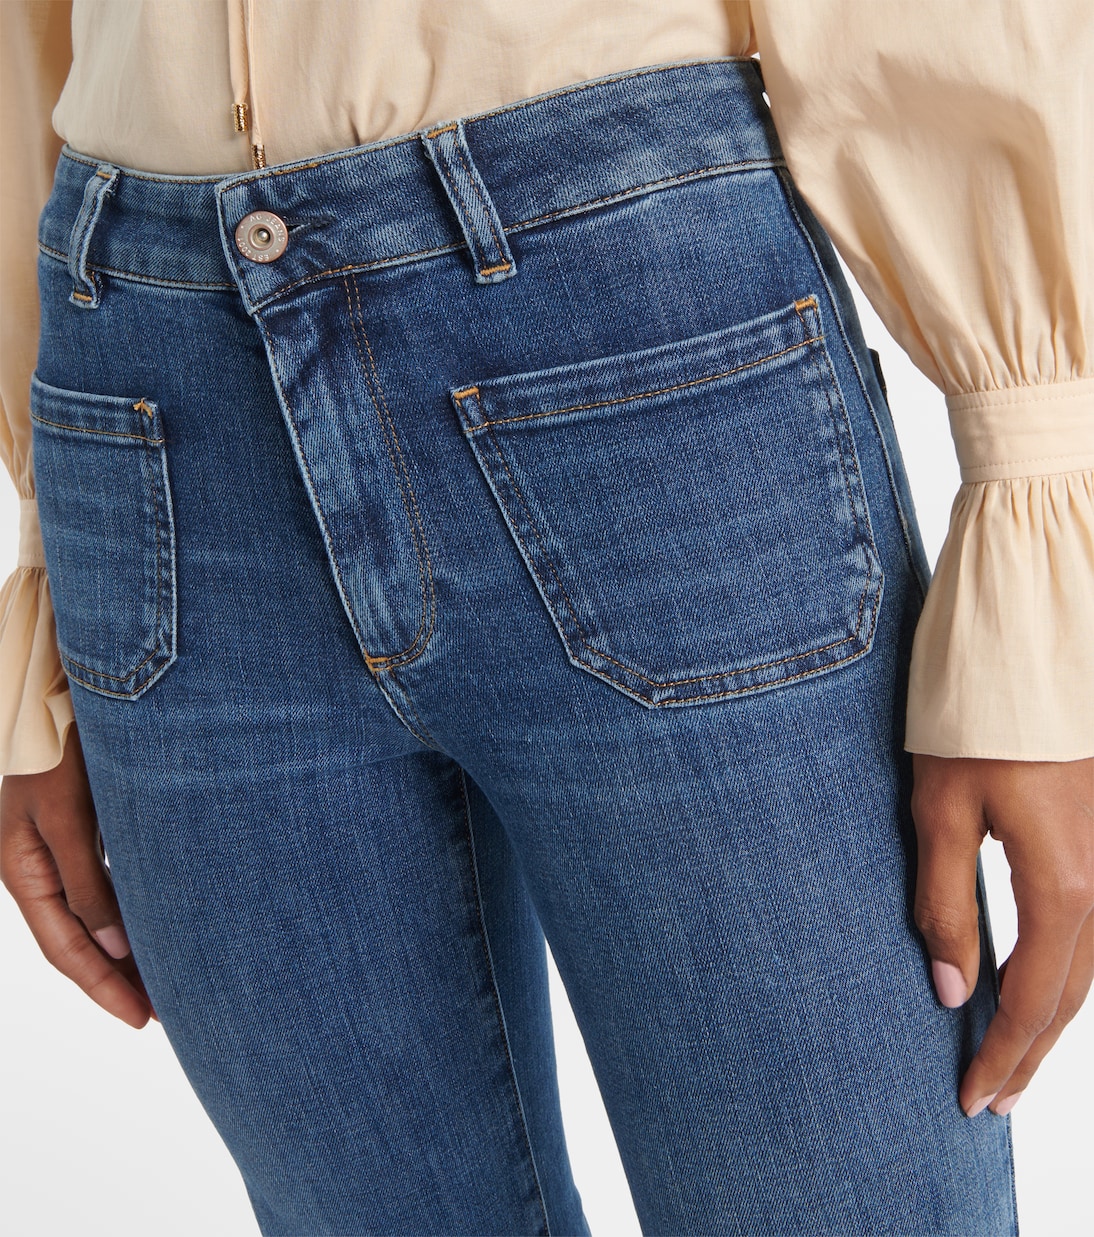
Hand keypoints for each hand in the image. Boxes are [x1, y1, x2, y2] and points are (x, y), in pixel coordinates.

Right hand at [1, 723, 154, 1027]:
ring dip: (125, 949)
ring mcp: (56, 850)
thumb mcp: (68, 818)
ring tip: (166, 979)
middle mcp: (38, 868)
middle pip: (79, 940)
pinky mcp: (80, 830)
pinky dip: (128, 911)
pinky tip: (155, 923)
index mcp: (25, 873)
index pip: (66, 950)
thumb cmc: (58, 749)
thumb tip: (112, 947)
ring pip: (93, 915)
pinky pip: (102, 886)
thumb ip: (87, 883)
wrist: (58, 693)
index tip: (141, 1019)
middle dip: (117, 978)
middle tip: (165, 1011)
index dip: (102, 987)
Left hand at [911, 753, 1092, 1116]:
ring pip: (1090, 968)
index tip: (971, 1100)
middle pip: (1072, 997)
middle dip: (1031, 1054)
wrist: (1024, 654)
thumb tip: (951, 991)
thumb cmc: (975, 726)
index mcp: (1063, 886)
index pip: (1032, 1000)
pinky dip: (1066, 974)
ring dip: (1052, 1019)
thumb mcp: (941, 814)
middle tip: (994, 1102)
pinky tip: (1040, 986)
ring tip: (1014, 1060)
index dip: (1002, 1056)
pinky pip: (1093, 931)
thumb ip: (947, 905)